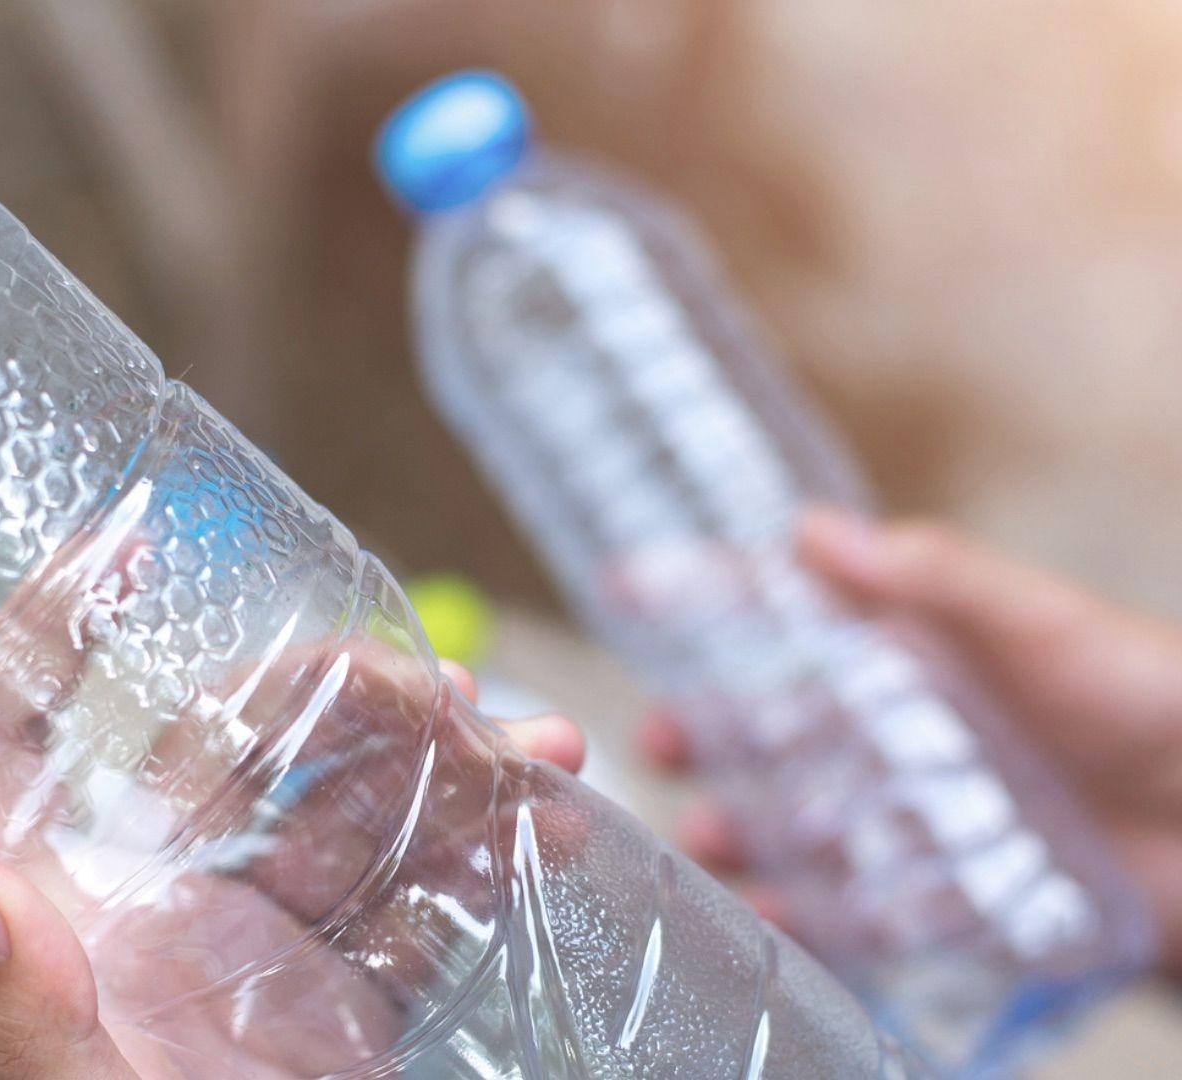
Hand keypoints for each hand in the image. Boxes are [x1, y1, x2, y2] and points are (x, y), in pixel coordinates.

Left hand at [0, 660, 584, 1079]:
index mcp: (62, 924)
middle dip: (332, 701)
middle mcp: (151, 918)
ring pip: (340, 818)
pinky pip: (412, 905)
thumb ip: (28, 1016)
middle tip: (437, 693)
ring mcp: (254, 959)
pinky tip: (546, 825)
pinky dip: (481, 859)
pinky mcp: (340, 1009)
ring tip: (536, 752)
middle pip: (223, 757)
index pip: (8, 747)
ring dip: (438, 769)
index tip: (112, 550)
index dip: (36, 639)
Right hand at [640, 507, 1181, 971]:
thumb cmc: (1156, 700)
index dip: (713, 601)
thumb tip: (809, 529)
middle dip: (712, 734)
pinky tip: (768, 916)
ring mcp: (933, 817)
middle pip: (785, 732)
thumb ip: (932, 579)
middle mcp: (914, 734)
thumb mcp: (1042, 621)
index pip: (798, 617)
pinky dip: (814, 916)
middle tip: (657, 741)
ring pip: (812, 823)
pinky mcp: (963, 899)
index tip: (628, 588)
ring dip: (749, 830)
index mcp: (922, 654)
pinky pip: (871, 912)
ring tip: (705, 839)